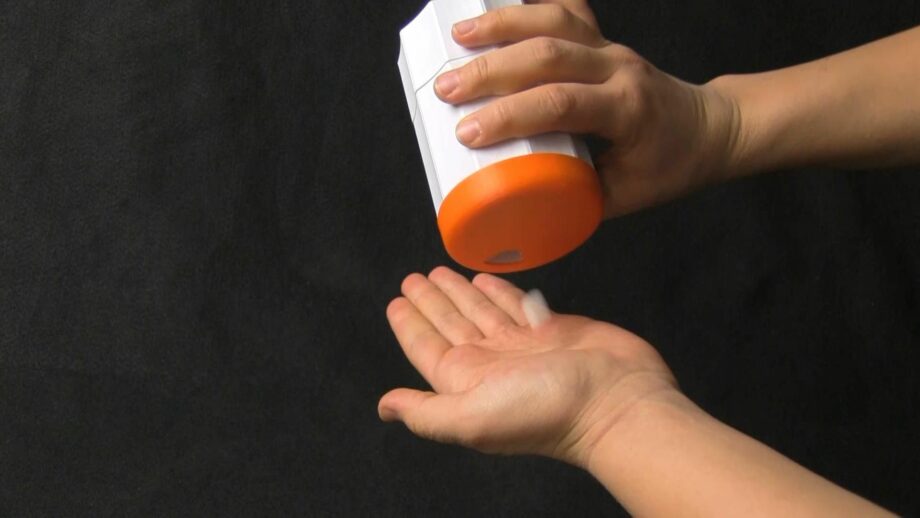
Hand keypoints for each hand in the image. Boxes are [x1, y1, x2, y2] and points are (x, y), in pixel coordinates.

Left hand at [377, 266, 679, 466]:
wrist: (616, 400)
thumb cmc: (545, 409)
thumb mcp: (472, 416)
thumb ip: (426, 412)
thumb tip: (384, 406)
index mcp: (466, 382)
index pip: (427, 347)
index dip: (410, 324)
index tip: (396, 301)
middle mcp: (490, 363)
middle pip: (450, 324)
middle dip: (431, 301)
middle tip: (413, 277)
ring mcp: (521, 345)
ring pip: (480, 311)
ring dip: (459, 293)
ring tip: (440, 272)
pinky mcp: (551, 329)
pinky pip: (516, 304)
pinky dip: (499, 291)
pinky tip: (484, 279)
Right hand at [434, 0, 740, 217]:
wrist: (710, 129)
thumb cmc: (669, 166)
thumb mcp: (623, 197)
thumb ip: (573, 198)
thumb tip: (516, 205)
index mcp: (626, 110)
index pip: (561, 104)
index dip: (510, 115)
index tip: (467, 132)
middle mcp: (618, 69)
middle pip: (548, 55)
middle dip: (490, 70)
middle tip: (445, 89)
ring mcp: (611, 47)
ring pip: (554, 21)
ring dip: (502, 25)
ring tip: (457, 36)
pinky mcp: (603, 38)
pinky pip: (567, 10)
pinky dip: (531, 6)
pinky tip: (498, 7)